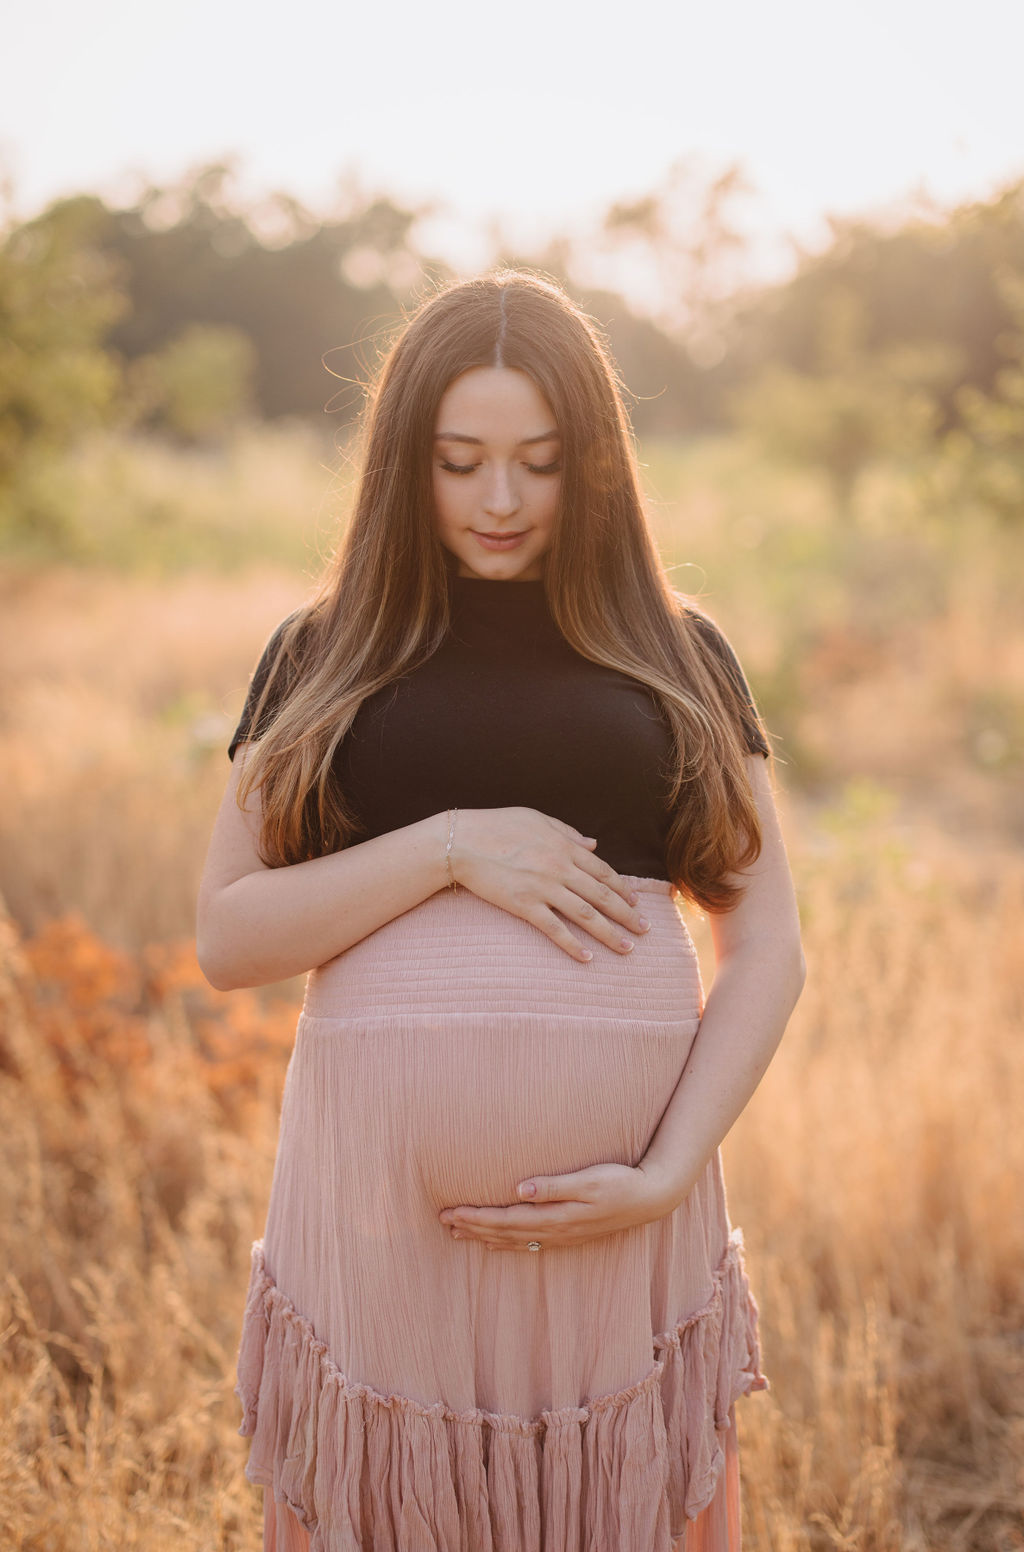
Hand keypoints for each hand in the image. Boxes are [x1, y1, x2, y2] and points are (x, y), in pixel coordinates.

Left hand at [437, 1158, 680, 1251]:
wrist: (651, 1198)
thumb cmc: (620, 1182)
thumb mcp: (589, 1179)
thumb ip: (554, 1185)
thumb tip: (519, 1188)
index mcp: (556, 1216)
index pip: (506, 1219)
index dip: (477, 1217)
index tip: (451, 1212)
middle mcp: (556, 1231)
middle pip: (505, 1232)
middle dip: (473, 1227)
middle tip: (443, 1221)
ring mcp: (563, 1235)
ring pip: (514, 1240)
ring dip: (485, 1237)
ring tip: (459, 1234)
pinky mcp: (570, 1234)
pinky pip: (530, 1243)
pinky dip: (508, 1243)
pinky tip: (496, 1243)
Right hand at [449, 807, 650, 962]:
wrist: (461, 841)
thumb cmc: (496, 825)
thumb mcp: (536, 819)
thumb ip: (568, 832)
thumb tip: (594, 844)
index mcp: (565, 847)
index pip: (603, 872)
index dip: (623, 889)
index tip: (636, 903)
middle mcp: (561, 868)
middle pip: (603, 897)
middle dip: (627, 915)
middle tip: (645, 931)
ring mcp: (544, 888)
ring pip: (586, 916)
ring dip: (610, 934)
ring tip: (627, 949)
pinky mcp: (525, 905)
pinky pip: (555, 930)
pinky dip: (573, 946)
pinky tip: (587, 959)